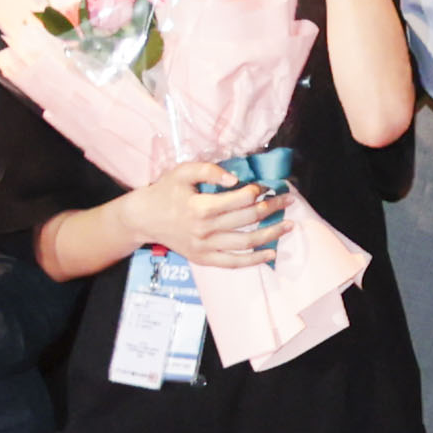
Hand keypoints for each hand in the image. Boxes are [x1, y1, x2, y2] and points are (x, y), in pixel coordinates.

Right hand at [145, 160, 289, 268]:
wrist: (143, 218)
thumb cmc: (165, 191)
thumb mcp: (182, 172)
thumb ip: (208, 170)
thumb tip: (235, 178)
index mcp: (200, 206)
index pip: (239, 199)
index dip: (257, 191)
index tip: (266, 186)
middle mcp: (205, 230)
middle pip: (247, 219)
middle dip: (272, 208)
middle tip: (288, 200)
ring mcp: (205, 247)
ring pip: (245, 242)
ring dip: (271, 234)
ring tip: (289, 225)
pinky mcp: (203, 258)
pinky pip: (233, 262)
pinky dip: (254, 260)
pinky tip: (271, 253)